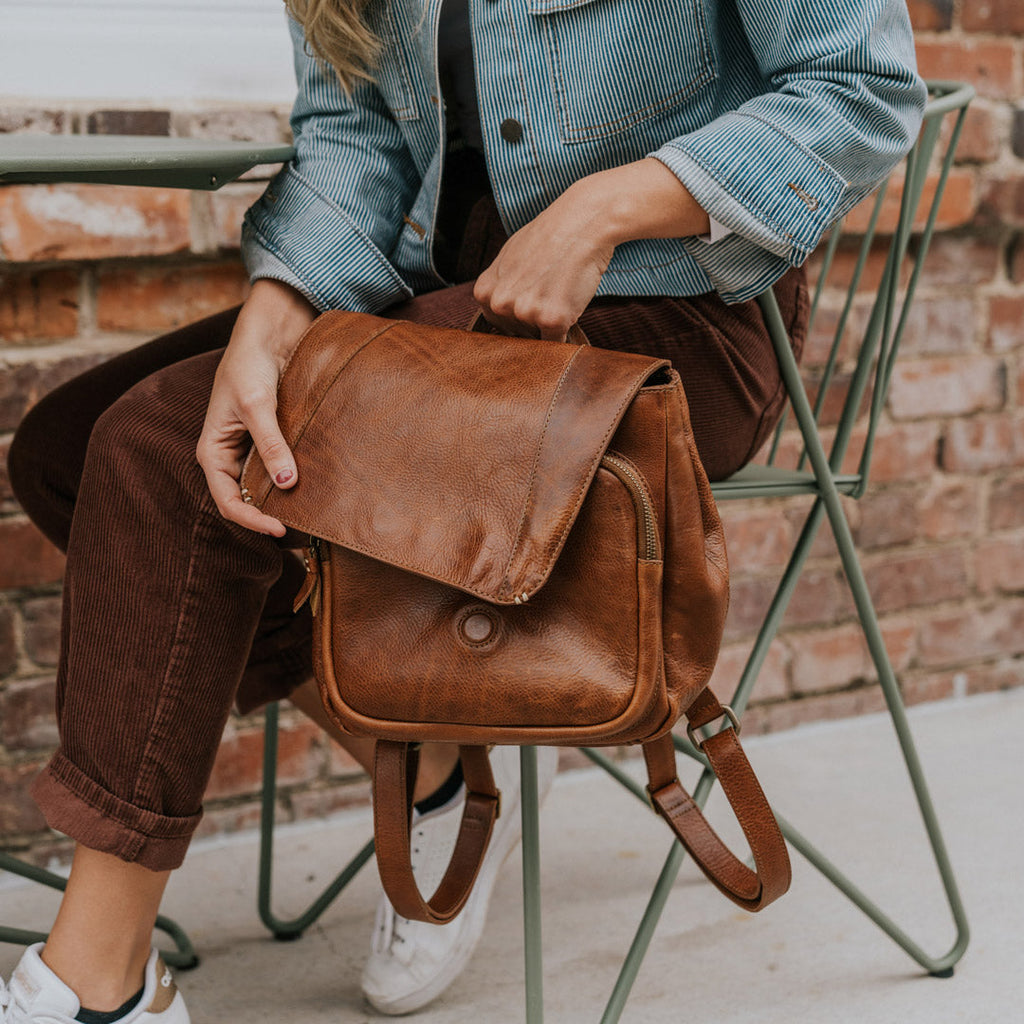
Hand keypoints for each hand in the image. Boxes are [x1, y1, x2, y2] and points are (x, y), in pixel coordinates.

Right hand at [196, 279, 316, 535]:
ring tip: (311, 514)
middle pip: (247, 501)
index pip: (228, 502)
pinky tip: (315, 488)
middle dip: (270, 517)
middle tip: (301, 530)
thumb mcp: (257, 405)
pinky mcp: (274, 442)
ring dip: (284, 502)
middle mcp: (231, 457)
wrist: (269, 336)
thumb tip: (285, 483)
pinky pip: (282, 470)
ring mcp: (252, 451)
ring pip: (266, 488)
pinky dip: (295, 481)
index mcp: (212, 452)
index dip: (252, 520)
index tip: (280, 528)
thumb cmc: (250, 365)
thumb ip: (271, 444)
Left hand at [473, 158, 710, 339]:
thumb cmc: (550, 237)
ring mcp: (525, 313)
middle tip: (551, 292)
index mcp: (484, 292)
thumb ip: (500, 288)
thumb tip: (499, 313)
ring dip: (552, 324)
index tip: (533, 302)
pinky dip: (567, 333)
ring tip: (561, 290)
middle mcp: (500, 304)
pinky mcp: (552, 320)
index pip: (498, 326)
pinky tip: (571, 304)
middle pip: (518, 335)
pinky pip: (558, 344)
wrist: (582, 223)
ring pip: (538, 340)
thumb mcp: (508, 259)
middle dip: (535, 323)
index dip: (519, 318)